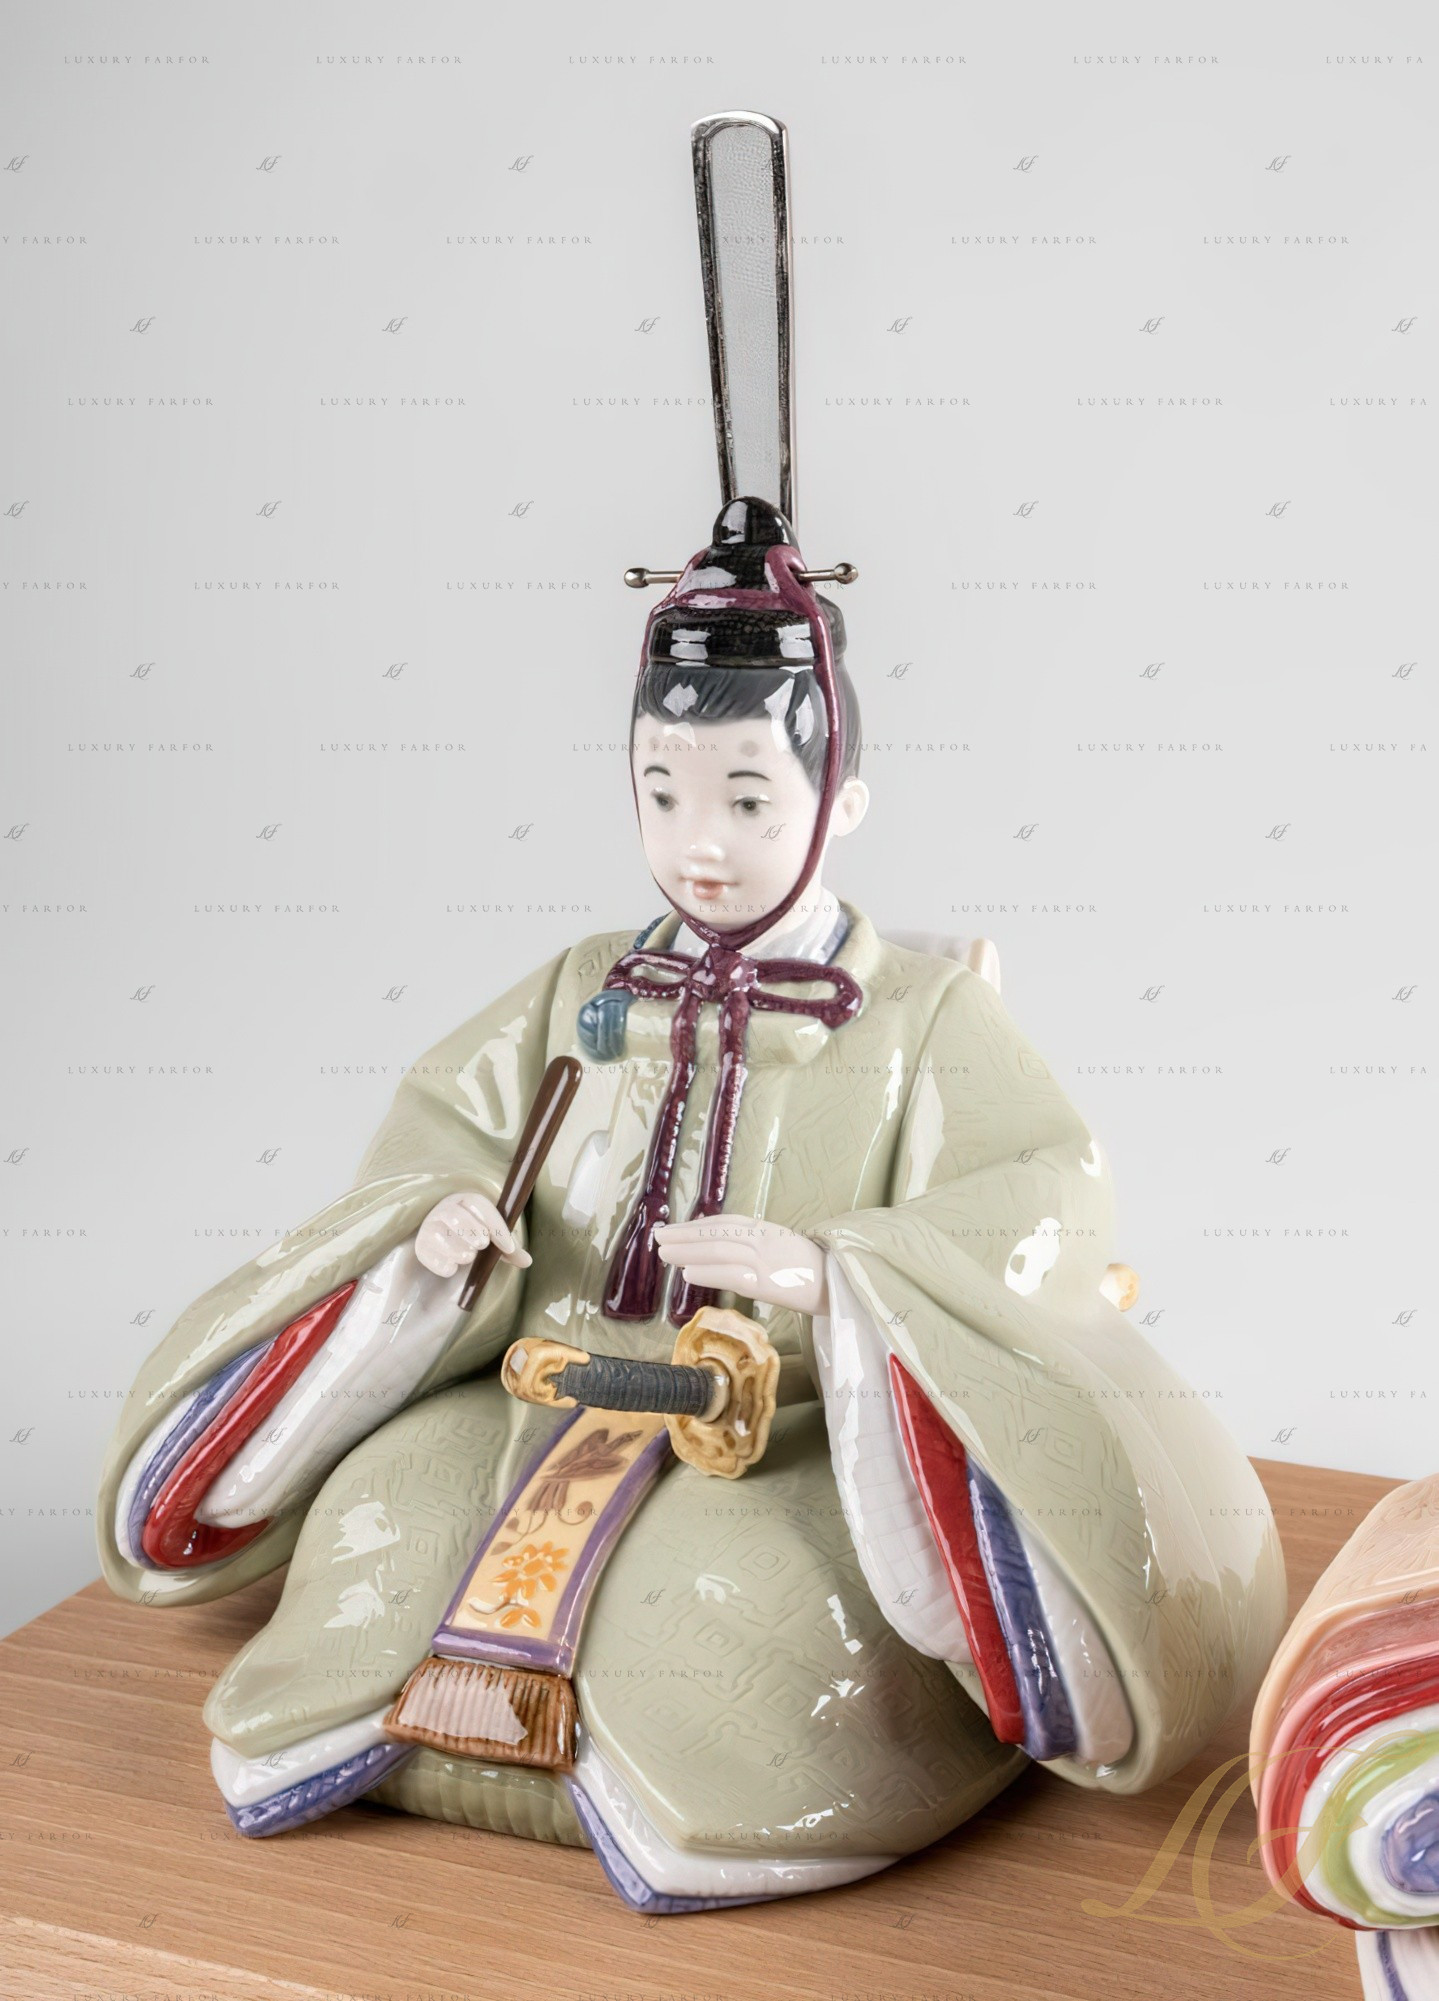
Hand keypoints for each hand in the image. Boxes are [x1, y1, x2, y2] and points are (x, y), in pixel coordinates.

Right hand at [415, 1192, 531, 1278]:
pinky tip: (453, 1268)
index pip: (478, 1205)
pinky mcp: (421, 1246)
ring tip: (468, 1257)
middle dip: (472, 1232)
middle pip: (455, 1215)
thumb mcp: (494, 1238)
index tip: (508, 1246)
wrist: (447, 1242)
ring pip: (440, 1235)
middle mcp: (444, 1209)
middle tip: (482, 1245)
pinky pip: (429, 1255)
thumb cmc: (475, 1235)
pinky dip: (444, 1265)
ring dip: (458, 1250)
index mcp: (464, 1200)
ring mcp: (429, 1226)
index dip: (495, 1225)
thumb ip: (509, 1248)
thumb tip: (527, 1261)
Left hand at [653, 1214, 827, 1316]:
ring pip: (719, 1250)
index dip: (698, 1225)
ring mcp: (767, 1259)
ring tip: (663, 1253)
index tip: (676, 1229)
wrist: (848, 1285)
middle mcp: (765, 1240)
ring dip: (687, 1251)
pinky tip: (687, 1274)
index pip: (726, 1223)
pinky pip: (732, 1274)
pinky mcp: (769, 1282)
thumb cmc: (823, 1273)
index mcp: (770, 1232)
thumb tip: (737, 1258)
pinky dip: (708, 1271)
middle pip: (716, 1233)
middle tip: (658, 1237)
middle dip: (684, 1235)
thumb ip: (765, 1250)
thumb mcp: (790, 1252)